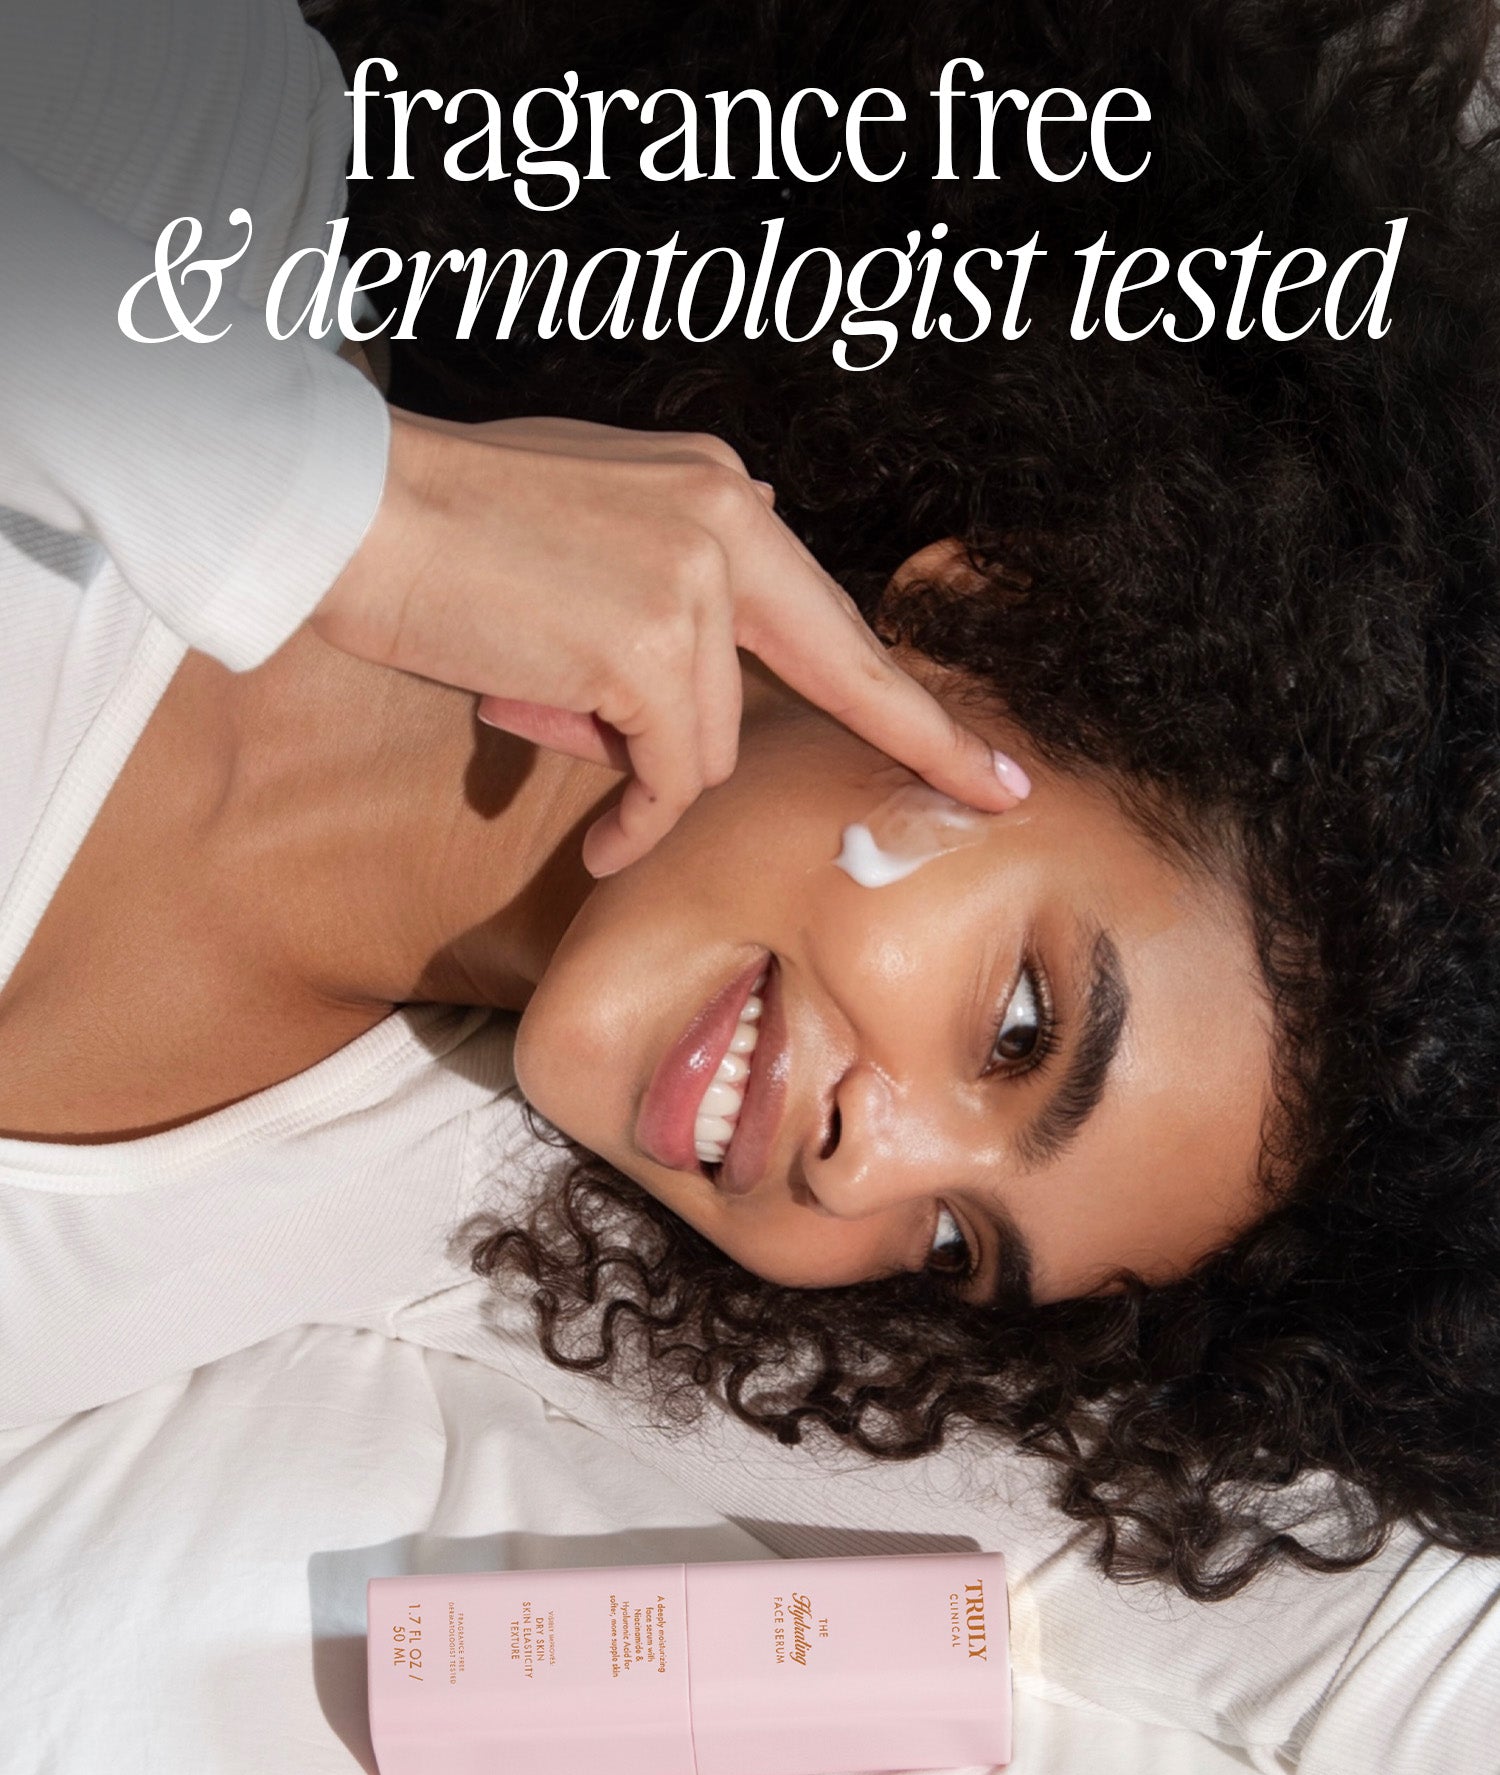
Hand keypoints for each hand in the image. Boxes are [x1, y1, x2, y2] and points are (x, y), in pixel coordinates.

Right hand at [310, 408, 1029, 875]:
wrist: (349, 511)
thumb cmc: (444, 523)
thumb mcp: (582, 513)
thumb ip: (667, 555)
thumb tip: (721, 609)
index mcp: (718, 492)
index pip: (828, 611)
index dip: (909, 692)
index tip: (989, 753)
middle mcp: (727, 522)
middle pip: (838, 668)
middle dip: (928, 737)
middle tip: (1005, 790)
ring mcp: (693, 585)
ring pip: (710, 743)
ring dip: (644, 770)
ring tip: (549, 727)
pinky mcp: (646, 647)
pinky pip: (666, 773)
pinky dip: (635, 815)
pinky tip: (599, 838)